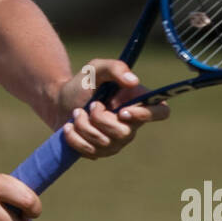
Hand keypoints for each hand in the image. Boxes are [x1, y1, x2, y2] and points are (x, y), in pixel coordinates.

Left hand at [53, 59, 170, 159]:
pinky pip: (90, 151)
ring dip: (83, 125)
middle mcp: (132, 124)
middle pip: (124, 132)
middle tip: (90, 106)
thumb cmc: (83, 83)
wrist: (59, 102)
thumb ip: (115, 68)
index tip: (122, 111)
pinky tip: (69, 127)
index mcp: (137, 102)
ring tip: (76, 113)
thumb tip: (133, 81)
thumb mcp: (96, 68)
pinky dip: (75, 137)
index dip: (146, 115)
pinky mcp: (101, 152)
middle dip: (100, 119)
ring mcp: (117, 141)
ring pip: (104, 142)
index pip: (161, 112)